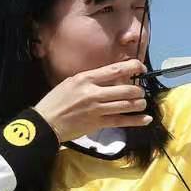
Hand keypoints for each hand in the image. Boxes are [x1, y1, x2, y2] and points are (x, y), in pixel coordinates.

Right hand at [33, 59, 149, 140]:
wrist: (45, 123)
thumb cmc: (56, 101)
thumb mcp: (71, 83)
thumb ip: (91, 80)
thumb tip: (112, 78)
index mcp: (86, 78)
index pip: (115, 70)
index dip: (133, 67)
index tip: (141, 68)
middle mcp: (93, 92)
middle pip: (125, 89)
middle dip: (138, 90)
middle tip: (140, 92)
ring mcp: (96, 109)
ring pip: (126, 105)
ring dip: (139, 104)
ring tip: (141, 103)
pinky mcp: (97, 123)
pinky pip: (121, 121)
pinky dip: (136, 120)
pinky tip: (146, 119)